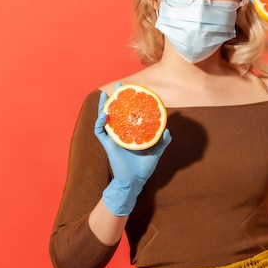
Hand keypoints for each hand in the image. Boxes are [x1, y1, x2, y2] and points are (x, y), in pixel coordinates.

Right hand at [94, 84, 171, 215]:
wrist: (135, 182)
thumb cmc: (143, 168)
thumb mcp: (156, 152)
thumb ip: (162, 141)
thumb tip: (167, 129)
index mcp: (130, 132)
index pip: (128, 113)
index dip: (130, 102)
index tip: (133, 90)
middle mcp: (120, 133)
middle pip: (116, 111)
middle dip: (116, 98)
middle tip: (119, 85)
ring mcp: (113, 138)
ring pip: (104, 118)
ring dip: (103, 106)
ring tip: (105, 94)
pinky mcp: (107, 145)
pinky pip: (100, 131)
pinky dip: (100, 122)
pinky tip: (103, 114)